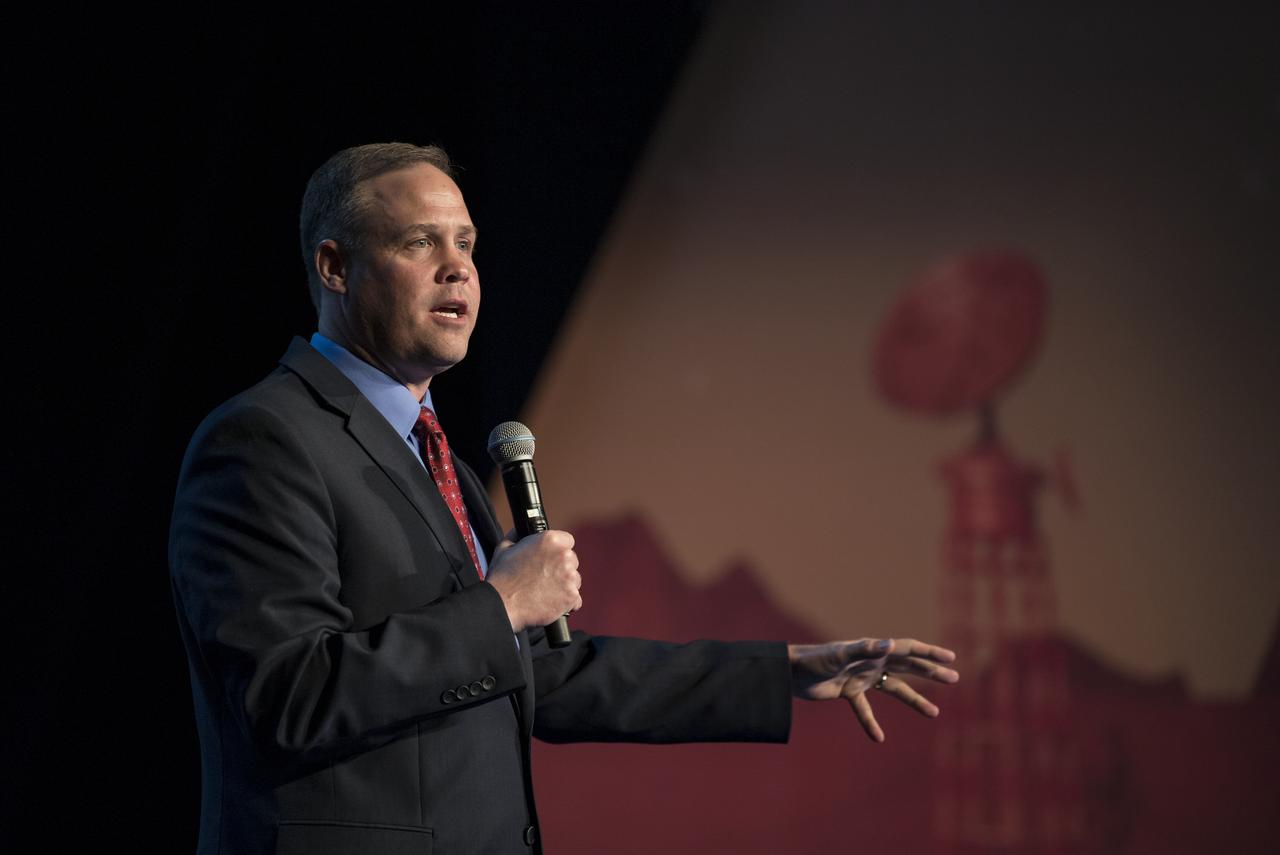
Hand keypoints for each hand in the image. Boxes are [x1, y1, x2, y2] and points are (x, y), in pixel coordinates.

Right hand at [486, 529, 581, 632]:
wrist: (502, 604)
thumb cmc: (502, 577)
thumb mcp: (505, 548)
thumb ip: (517, 535)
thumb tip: (520, 529)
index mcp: (550, 540)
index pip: (567, 541)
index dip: (558, 550)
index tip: (550, 559)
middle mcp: (564, 556)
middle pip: (572, 561)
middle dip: (561, 568)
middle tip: (544, 577)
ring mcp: (570, 577)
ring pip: (574, 580)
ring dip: (564, 585)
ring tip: (545, 592)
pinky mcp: (571, 596)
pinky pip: (576, 600)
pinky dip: (566, 602)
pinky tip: (552, 602)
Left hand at [788, 638, 957, 742]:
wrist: (790, 672)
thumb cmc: (814, 659)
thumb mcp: (840, 653)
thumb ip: (864, 649)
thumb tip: (889, 645)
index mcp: (873, 649)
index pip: (908, 649)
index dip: (930, 653)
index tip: (951, 658)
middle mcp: (871, 661)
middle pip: (908, 667)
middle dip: (931, 672)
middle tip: (954, 679)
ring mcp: (861, 677)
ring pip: (894, 689)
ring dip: (914, 700)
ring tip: (934, 713)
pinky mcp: (848, 692)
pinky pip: (865, 710)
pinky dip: (871, 723)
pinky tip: (878, 738)